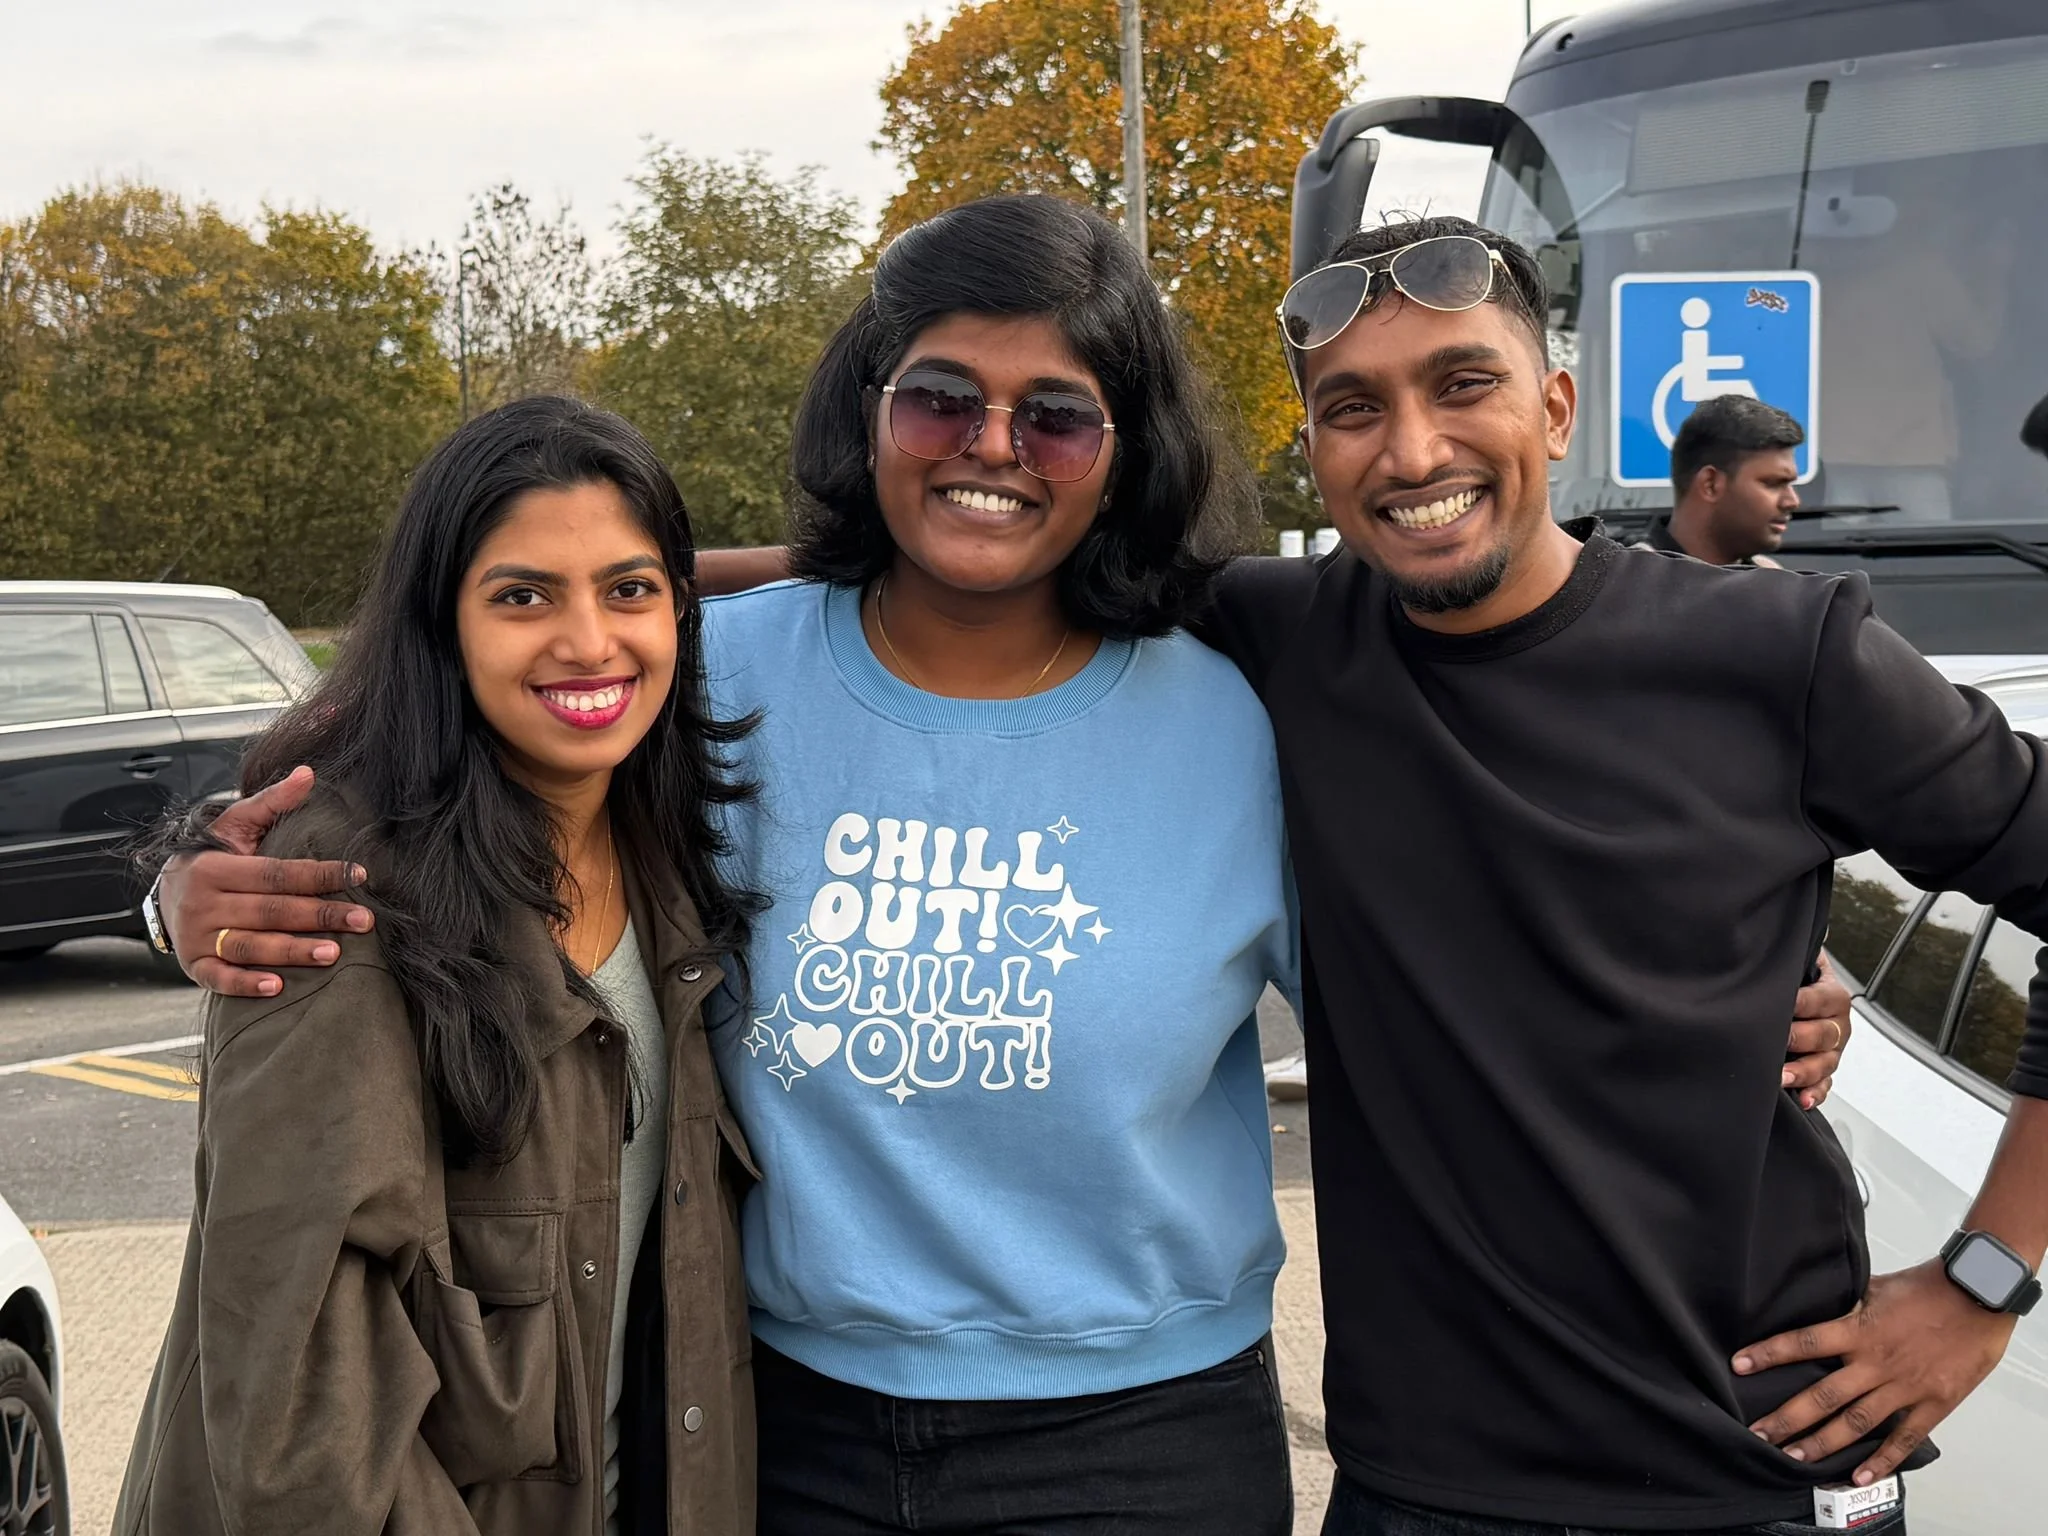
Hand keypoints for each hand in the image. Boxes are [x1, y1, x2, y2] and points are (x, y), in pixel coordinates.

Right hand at [160, 766, 374, 997]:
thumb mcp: (234, 825)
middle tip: (363, 920)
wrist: (164, 892)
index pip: (277, 872)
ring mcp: (196, 936)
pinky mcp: (193, 966)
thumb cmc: (211, 856)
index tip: (360, 875)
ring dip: (292, 950)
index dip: (319, 873)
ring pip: (249, 945)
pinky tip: (277, 986)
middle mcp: (203, 902)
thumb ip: (271, 802)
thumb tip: (309, 774)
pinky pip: (218, 978)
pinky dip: (245, 984)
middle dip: (320, 915)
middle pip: (270, 910)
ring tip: (333, 953)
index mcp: (214, 868)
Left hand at [1735, 1259, 2015, 1485]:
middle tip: (1758, 1433)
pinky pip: (1903, 1438)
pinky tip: (1858, 1475)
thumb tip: (1815, 1303)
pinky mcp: (1933, 1404)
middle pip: (1823, 1395)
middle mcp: (1876, 1362)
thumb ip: (1846, 1304)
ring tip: (1793, 1456)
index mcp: (1859, 1330)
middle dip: (1787, 1417)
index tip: (1738, 1365)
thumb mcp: (1875, 1287)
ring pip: (1856, 1422)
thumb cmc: (1925, 1287)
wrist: (1977, 1296)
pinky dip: (1881, 1460)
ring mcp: (1904, 1387)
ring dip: (1822, 1442)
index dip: (1769, 1354)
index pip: (1804, 1342)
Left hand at [1784, 951, 1851, 1109]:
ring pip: (1825, 1064)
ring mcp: (1832, 1051)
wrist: (1801, 999)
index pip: (1820, 999)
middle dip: (1800, 1038)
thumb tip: (1816, 923)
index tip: (1782, 1004)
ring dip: (1805, 1072)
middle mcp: (1837, 1025)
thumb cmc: (1797, 981)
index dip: (1801, 1002)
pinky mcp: (1823, 1072)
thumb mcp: (1803, 961)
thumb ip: (1804, 948)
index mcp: (1832, 996)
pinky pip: (1824, 1087)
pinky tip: (1803, 1100)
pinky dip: (1815, 1094)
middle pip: (1825, 1034)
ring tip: (1783, 1077)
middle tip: (1778, 1039)